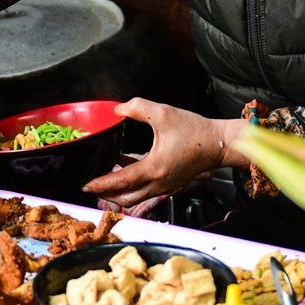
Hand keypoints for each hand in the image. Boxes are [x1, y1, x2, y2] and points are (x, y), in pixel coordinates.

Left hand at [84, 99, 246, 208]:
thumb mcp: (164, 113)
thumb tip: (118, 109)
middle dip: (105, 193)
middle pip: (124, 197)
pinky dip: (131, 183)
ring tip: (103, 176)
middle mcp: (158, 183)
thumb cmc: (195, 131)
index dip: (100, 184)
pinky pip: (144, 189)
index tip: (85, 183)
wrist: (219, 143)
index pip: (120, 182)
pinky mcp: (169, 184)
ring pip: (134, 196)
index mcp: (154, 169)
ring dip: (118, 190)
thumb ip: (138, 108)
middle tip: (90, 183)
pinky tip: (123, 164)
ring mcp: (165, 186)